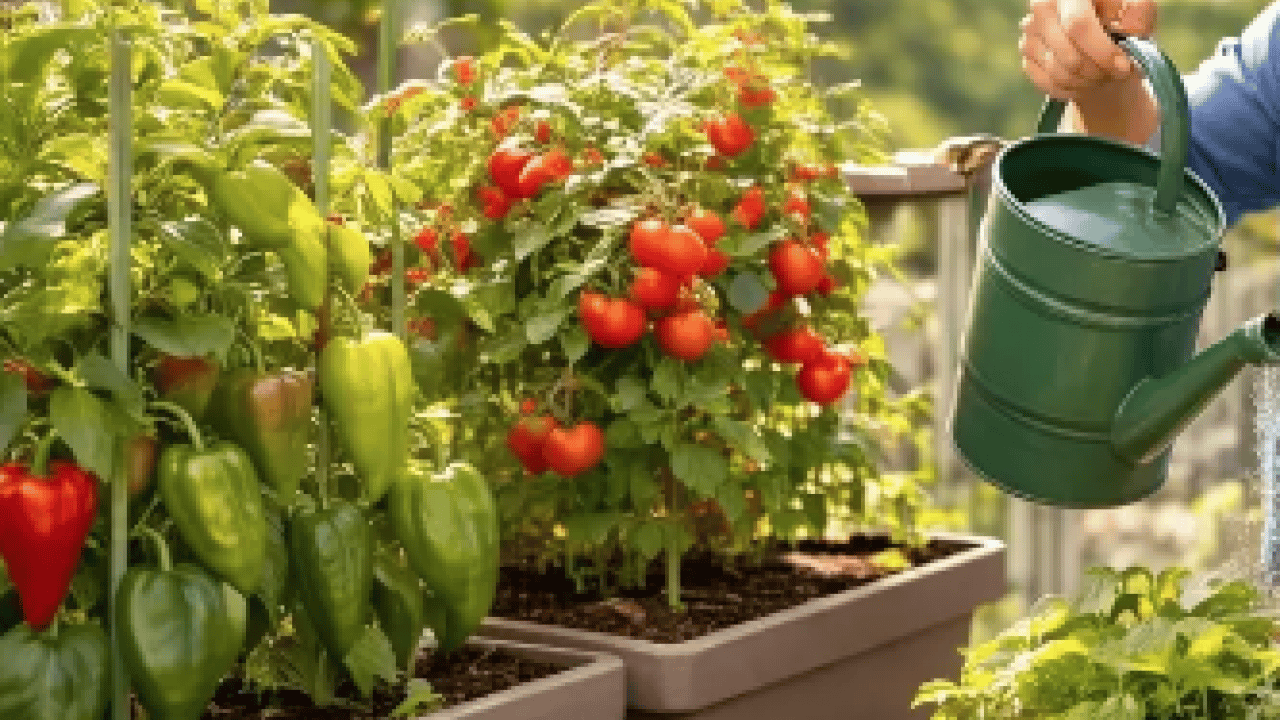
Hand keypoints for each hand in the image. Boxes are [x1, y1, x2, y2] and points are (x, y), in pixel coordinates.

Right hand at [1019, 0, 1156, 99]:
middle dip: (1096, 72)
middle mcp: (1042, 6)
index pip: (1078, 25)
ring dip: (1086, 83)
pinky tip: (1086, 82)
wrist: (1101, 34)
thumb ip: (1137, 13)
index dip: (1102, 52)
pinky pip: (1048, 83)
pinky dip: (1071, 89)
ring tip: (1103, 76)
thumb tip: (1128, 30)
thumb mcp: (1137, 10)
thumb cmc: (1123, 19)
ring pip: (1058, 73)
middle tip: (1116, 74)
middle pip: (1068, 56)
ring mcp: (1030, 32)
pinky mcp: (1026, 56)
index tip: (1122, 66)